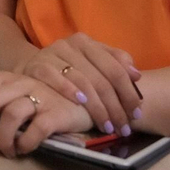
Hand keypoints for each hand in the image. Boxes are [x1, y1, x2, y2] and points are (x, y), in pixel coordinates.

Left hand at [0, 71, 92, 156]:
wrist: (80, 98)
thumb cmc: (38, 100)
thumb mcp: (9, 94)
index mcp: (3, 78)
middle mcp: (19, 83)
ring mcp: (39, 96)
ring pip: (10, 115)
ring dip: (2, 139)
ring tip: (6, 150)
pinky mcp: (57, 113)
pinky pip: (36, 129)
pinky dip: (25, 143)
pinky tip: (24, 149)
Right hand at [19, 32, 142, 135]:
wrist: (32, 66)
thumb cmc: (68, 69)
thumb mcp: (91, 62)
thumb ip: (114, 64)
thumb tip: (136, 75)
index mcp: (87, 42)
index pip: (115, 68)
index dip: (128, 92)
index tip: (136, 113)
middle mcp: (70, 44)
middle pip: (100, 78)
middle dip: (115, 106)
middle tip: (124, 127)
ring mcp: (52, 53)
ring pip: (82, 81)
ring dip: (97, 107)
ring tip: (108, 126)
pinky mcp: (37, 65)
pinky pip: (55, 77)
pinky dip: (68, 90)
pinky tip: (81, 103)